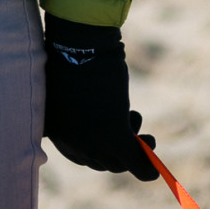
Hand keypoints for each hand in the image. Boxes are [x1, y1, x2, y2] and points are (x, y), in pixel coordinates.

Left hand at [42, 16, 159, 179]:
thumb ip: (77, 106)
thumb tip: (98, 117)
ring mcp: (92, 142)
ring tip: (140, 122)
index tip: (115, 135)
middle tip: (136, 124)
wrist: (79, 40)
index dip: (99, 149)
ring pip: (117, 162)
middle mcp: (70, 142)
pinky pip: (135, 161)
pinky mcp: (115, 136)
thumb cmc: (71, 52)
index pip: (79, 154)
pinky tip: (155, 168)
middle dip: (119, 149)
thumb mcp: (70, 83)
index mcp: (54, 130)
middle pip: (99, 161)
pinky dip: (146, 167)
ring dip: (135, 151)